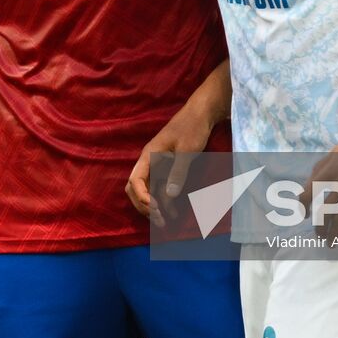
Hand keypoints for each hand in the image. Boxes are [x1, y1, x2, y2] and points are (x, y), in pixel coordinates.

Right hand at [127, 107, 217, 224]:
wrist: (202, 114)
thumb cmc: (192, 128)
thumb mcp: (186, 150)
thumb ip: (177, 172)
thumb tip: (169, 195)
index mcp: (148, 156)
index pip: (135, 181)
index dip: (141, 197)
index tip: (155, 208)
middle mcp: (149, 163)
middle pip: (137, 190)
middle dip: (145, 207)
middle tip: (159, 221)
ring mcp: (158, 166)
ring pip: (149, 192)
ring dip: (156, 208)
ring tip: (167, 223)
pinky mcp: (167, 169)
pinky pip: (161, 189)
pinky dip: (165, 201)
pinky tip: (174, 212)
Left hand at [299, 130, 337, 241]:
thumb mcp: (334, 152)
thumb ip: (321, 168)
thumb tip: (310, 185)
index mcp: (327, 171)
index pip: (307, 193)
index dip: (303, 207)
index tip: (306, 215)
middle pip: (324, 212)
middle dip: (319, 227)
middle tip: (319, 235)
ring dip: (333, 235)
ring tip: (331, 243)